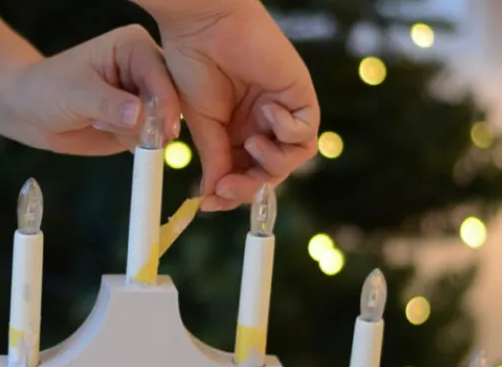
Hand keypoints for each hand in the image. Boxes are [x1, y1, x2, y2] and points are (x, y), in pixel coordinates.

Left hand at [7, 25, 180, 155]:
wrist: (32, 112)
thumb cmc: (48, 90)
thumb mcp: (76, 94)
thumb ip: (107, 104)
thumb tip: (137, 115)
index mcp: (134, 47)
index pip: (160, 74)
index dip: (165, 102)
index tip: (165, 128)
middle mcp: (145, 70)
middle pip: (170, 100)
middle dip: (159, 122)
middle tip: (144, 138)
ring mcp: (144, 98)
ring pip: (161, 123)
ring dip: (139, 134)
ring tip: (101, 123)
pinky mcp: (139, 123)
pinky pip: (150, 140)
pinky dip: (135, 144)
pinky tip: (107, 132)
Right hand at [157, 1, 319, 210]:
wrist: (202, 28)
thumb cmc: (194, 68)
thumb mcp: (203, 126)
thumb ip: (215, 161)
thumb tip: (212, 197)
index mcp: (238, 132)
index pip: (245, 174)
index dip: (232, 193)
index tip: (209, 203)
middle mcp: (262, 124)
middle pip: (271, 172)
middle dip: (250, 186)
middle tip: (226, 187)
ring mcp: (282, 110)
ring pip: (294, 158)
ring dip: (274, 163)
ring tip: (254, 145)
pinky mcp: (299, 94)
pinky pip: (307, 131)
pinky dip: (288, 131)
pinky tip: (267, 112)